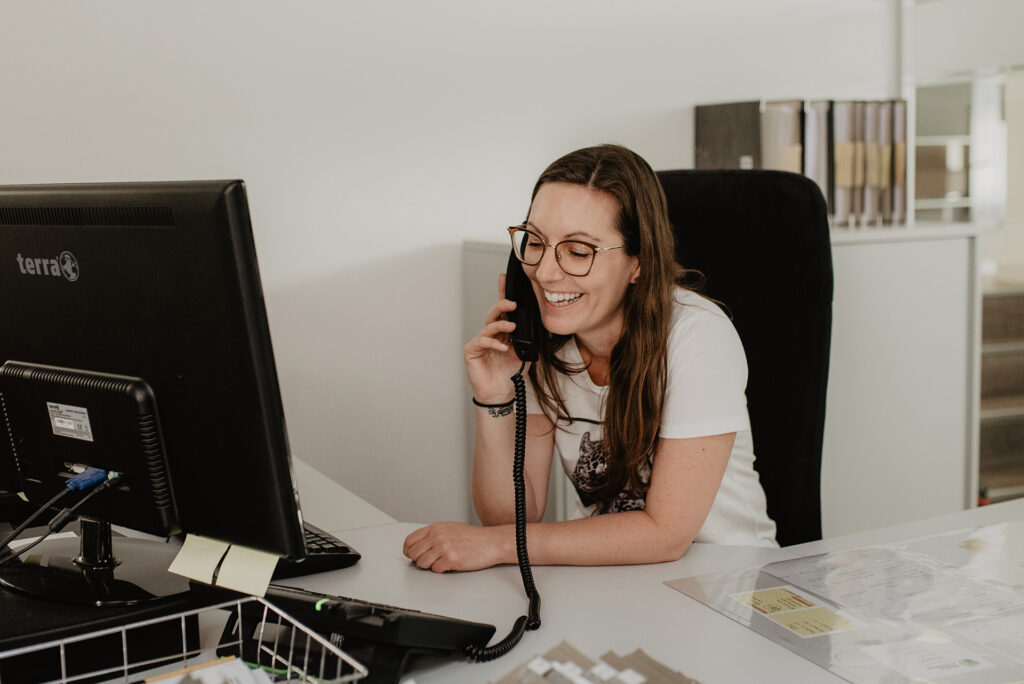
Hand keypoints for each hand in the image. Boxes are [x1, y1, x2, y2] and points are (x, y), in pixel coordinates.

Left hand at [402, 521, 507, 572]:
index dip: (408, 551)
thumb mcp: (449, 529)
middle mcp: (438, 536)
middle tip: (428, 561)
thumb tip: (418, 546)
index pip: (410, 540)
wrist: (491, 542)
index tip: (412, 555)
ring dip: (430, 566)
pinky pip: (436, 570)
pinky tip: (450, 564)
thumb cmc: (473, 537)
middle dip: (419, 560)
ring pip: (422, 563)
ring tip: (441, 562)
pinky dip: (441, 570)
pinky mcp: (451, 559)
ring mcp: (444, 547)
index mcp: (436, 528)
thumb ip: (433, 535)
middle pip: (413, 553)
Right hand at [464, 273, 528, 403]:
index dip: (502, 293)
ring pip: (488, 326)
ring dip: (501, 325)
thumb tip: (532, 323)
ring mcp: (480, 341)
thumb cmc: (510, 372)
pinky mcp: (472, 351)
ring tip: (512, 327)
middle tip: (512, 303)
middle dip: (502, 305)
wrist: (501, 391)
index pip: (503, 310)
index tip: (504, 278)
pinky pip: (482, 342)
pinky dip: (494, 343)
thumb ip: (526, 337)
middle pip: (494, 313)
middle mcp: (490, 333)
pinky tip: (503, 348)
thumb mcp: (524, 352)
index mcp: (503, 331)